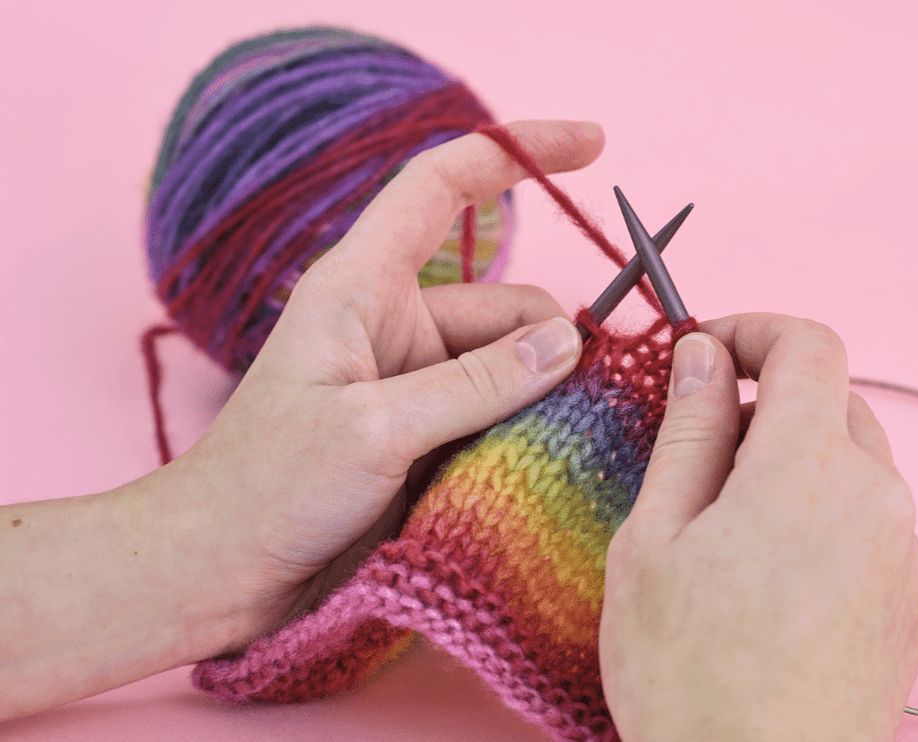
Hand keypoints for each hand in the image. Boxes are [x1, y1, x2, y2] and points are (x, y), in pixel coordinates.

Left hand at [165, 120, 598, 640]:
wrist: (226, 568)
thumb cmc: (270, 485)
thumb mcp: (377, 429)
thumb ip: (477, 383)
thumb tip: (565, 344)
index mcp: (360, 286)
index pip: (443, 185)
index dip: (518, 150)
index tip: (593, 144)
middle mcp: (392, 322)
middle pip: (503, 300)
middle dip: (551, 338)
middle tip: (586, 395)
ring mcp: (412, 380)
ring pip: (508, 363)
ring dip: (542, 395)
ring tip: (557, 443)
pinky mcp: (423, 430)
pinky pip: (496, 411)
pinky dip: (524, 428)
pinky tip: (539, 461)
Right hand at [598, 314, 917, 741]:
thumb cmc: (688, 673)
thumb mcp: (655, 536)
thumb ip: (689, 431)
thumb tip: (702, 356)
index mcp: (808, 470)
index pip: (809, 345)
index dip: (752, 330)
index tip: (704, 351)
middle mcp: (877, 499)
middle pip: (833, 399)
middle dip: (765, 398)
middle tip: (698, 447)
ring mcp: (903, 554)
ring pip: (852, 460)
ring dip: (790, 458)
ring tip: (723, 525)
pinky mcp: (907, 600)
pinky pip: (867, 519)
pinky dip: (818, 510)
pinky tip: (764, 573)